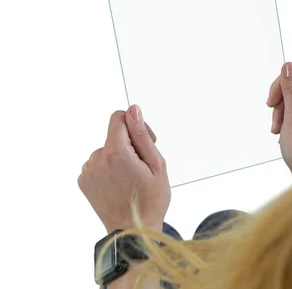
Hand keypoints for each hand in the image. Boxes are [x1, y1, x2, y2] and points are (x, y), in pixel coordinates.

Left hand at [78, 105, 170, 232]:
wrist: (133, 232)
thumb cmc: (150, 201)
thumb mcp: (156, 165)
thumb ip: (142, 135)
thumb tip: (133, 110)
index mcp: (116, 152)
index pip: (119, 118)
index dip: (136, 126)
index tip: (146, 143)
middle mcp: (96, 159)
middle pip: (115, 136)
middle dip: (130, 146)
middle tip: (143, 169)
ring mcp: (87, 171)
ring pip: (107, 150)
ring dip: (120, 158)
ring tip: (132, 180)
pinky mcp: (83, 181)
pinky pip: (99, 164)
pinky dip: (110, 169)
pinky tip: (120, 185)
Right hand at [267, 62, 291, 180]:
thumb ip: (290, 89)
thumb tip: (288, 65)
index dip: (279, 87)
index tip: (272, 105)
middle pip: (291, 85)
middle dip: (280, 103)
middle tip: (278, 121)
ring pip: (289, 97)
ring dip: (280, 112)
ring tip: (280, 129)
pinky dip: (284, 117)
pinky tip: (284, 130)